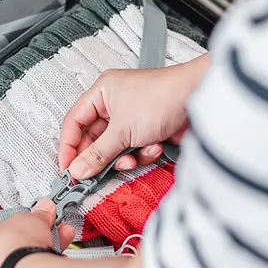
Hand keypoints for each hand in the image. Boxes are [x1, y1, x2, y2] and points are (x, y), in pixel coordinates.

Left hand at [0, 200, 74, 267]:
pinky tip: (53, 266)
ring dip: (39, 257)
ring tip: (57, 247)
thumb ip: (36, 215)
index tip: (29, 227)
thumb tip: (43, 210)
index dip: (15, 229)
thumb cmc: (14, 251)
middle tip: (47, 234)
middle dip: (31, 242)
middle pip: (8, 253)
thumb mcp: (28, 220)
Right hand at [58, 54, 209, 179]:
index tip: (67, 169)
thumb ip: (98, 153)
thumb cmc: (163, 97)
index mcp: (102, 93)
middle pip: (95, 138)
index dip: (69, 147)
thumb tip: (78, 169)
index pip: (74, 122)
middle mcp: (115, 103)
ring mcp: (132, 117)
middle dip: (101, 156)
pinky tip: (155, 148)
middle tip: (95, 175)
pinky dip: (142, 153)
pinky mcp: (148, 130)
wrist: (200, 99)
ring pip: (115, 148)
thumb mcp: (122, 130)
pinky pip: (134, 149)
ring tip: (133, 157)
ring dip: (124, 157)